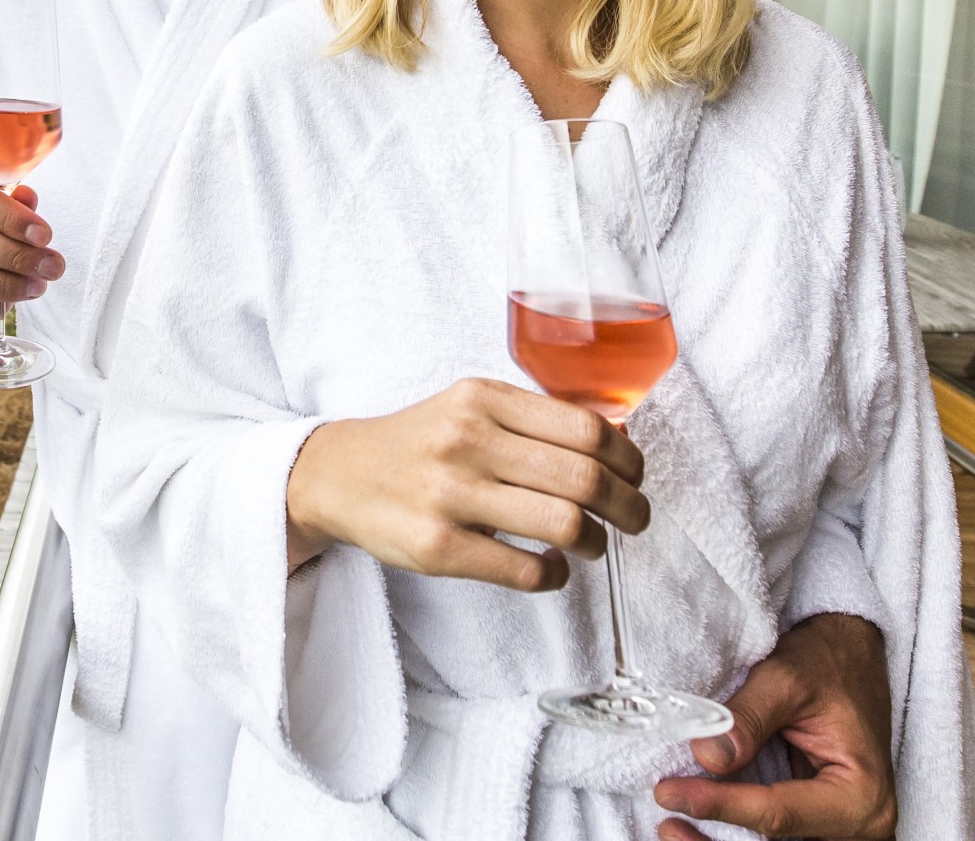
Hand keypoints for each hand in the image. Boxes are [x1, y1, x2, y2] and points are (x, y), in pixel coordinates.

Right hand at [285, 378, 646, 591]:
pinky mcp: (438, 547)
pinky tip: (551, 568)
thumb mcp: (468, 405)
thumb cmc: (419, 442)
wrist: (338, 475)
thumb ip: (530, 420)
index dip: (628, 458)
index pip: (585, 427)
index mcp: (483, 399)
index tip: (636, 476)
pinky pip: (525, 570)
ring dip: (595, 541)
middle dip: (628, 506)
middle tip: (635, 520)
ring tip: (591, 544)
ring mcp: (450, 495)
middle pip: (584, 477)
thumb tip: (615, 447)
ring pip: (563, 523)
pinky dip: (554, 575)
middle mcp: (467, 440)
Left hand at [655, 612, 895, 838]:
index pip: (779, 813)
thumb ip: (748, 718)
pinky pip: (775, 837)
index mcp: (861, 796)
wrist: (851, 656)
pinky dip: (734, 833)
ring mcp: (836, 829)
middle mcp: (858, 826)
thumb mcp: (787, 679)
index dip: (721, 805)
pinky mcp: (816, 823)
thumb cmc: (828, 663)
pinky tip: (694, 824)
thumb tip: (707, 756)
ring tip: (672, 828)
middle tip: (667, 824)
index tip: (669, 792)